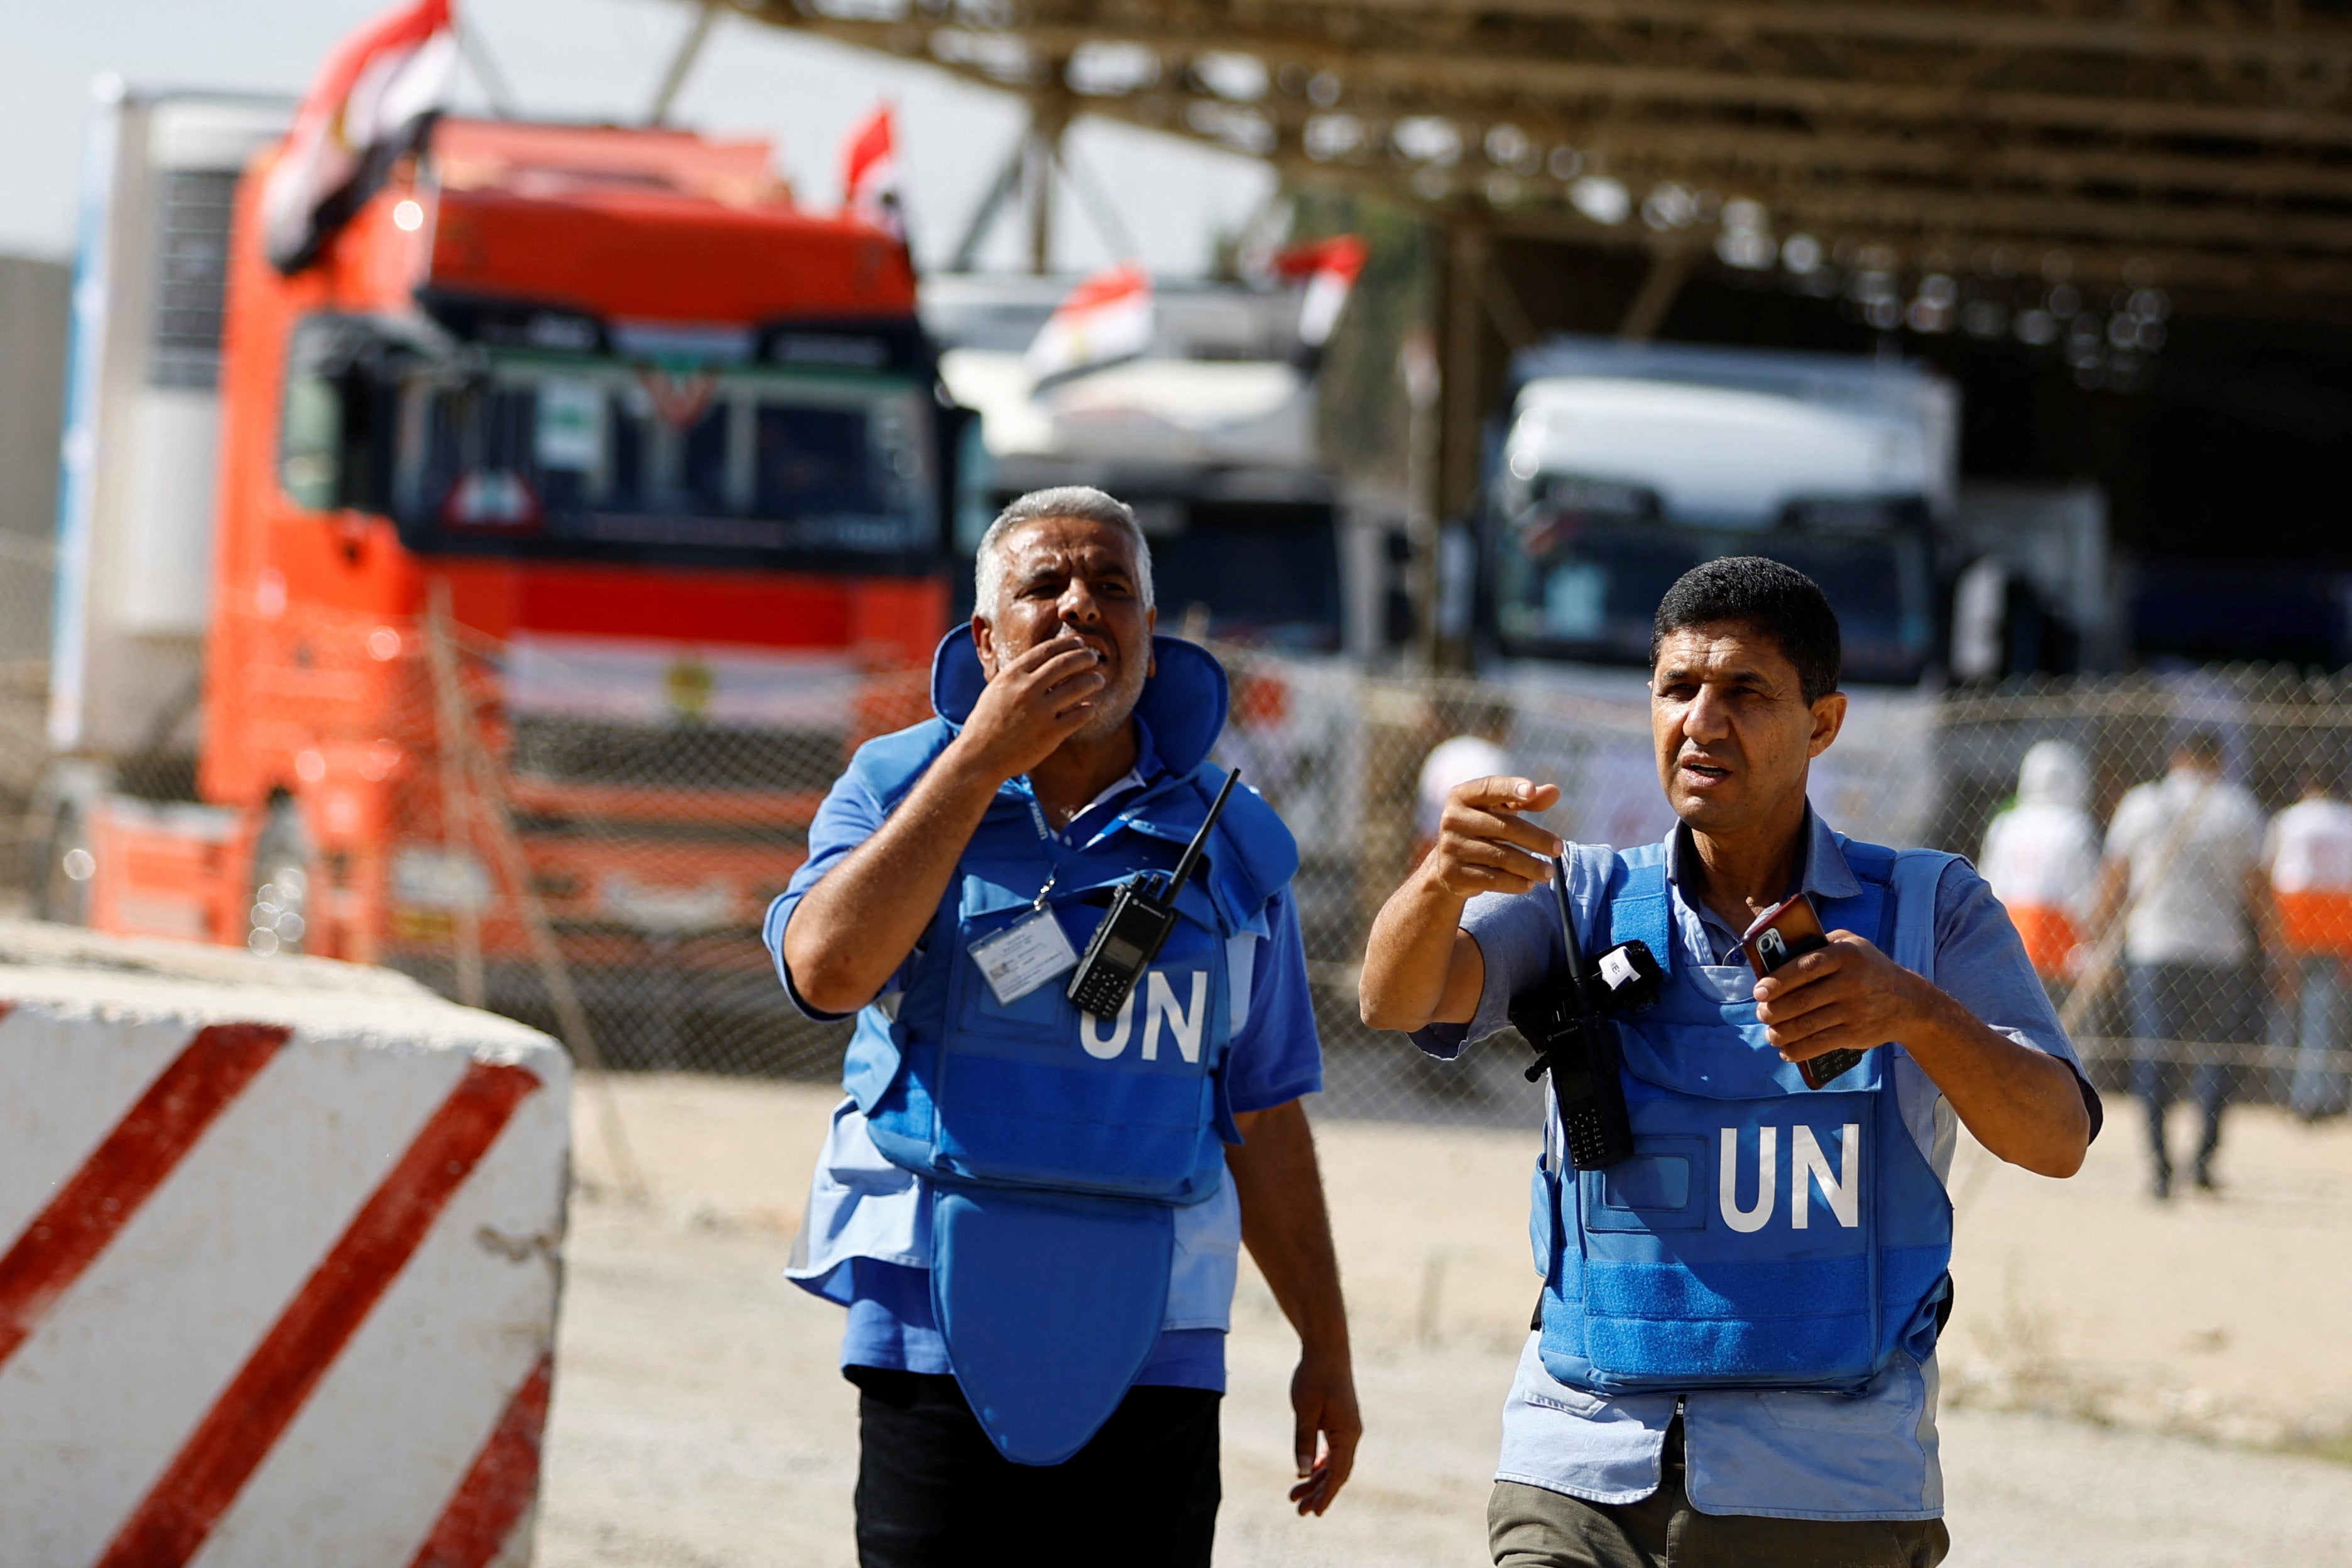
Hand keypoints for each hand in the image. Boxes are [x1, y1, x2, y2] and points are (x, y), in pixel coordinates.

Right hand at [951, 633, 1108, 781]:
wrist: (980, 756)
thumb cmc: (987, 722)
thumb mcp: (997, 689)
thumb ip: (1018, 675)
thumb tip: (1043, 661)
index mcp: (1012, 675)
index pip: (1047, 650)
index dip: (1067, 644)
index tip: (1078, 643)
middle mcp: (1026, 689)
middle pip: (1065, 663)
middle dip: (1084, 657)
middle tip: (1093, 657)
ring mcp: (1040, 712)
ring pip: (1078, 687)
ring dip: (1093, 680)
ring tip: (1099, 679)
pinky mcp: (1051, 733)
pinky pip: (1080, 715)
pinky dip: (1089, 709)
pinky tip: (1090, 707)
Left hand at [1286, 1349, 1360, 1515]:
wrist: (1326, 1350)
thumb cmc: (1315, 1377)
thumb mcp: (1305, 1410)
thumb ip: (1303, 1441)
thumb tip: (1301, 1473)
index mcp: (1347, 1434)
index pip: (1337, 1474)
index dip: (1326, 1495)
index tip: (1314, 1513)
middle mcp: (1351, 1434)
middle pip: (1337, 1473)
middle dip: (1319, 1493)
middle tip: (1299, 1511)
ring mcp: (1347, 1428)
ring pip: (1334, 1463)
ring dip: (1317, 1480)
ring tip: (1296, 1496)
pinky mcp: (1340, 1421)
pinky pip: (1332, 1450)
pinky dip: (1320, 1464)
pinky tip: (1306, 1473)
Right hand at [1420, 777, 1563, 900]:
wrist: (1450, 864)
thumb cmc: (1484, 828)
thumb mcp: (1501, 811)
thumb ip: (1527, 800)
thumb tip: (1555, 791)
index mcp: (1462, 796)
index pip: (1489, 788)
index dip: (1510, 788)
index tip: (1531, 791)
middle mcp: (1452, 819)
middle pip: (1504, 827)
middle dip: (1536, 839)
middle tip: (1559, 848)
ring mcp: (1450, 847)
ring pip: (1500, 857)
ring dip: (1530, 866)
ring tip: (1549, 872)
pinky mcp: (1453, 873)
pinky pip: (1491, 879)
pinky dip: (1515, 883)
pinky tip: (1529, 884)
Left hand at [1751, 931, 1930, 1062]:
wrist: (1909, 1002)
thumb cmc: (1868, 968)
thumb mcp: (1852, 944)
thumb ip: (1821, 944)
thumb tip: (1779, 955)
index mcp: (1846, 955)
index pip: (1806, 967)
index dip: (1778, 980)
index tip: (1759, 991)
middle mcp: (1851, 982)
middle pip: (1802, 1000)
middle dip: (1773, 1010)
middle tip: (1761, 1013)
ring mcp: (1855, 1010)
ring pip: (1808, 1025)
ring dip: (1781, 1032)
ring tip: (1770, 1033)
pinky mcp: (1856, 1033)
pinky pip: (1821, 1044)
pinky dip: (1798, 1050)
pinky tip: (1785, 1050)